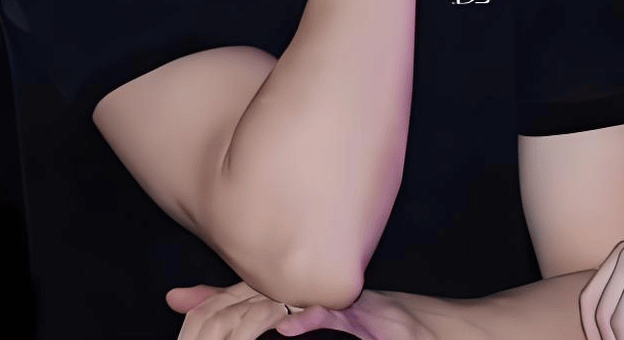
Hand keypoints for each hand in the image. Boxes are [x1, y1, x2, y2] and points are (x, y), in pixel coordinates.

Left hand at [168, 282, 436, 339]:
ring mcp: (347, 305)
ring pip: (296, 298)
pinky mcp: (372, 319)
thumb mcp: (344, 327)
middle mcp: (326, 294)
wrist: (445, 332)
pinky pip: (337, 315)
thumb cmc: (396, 333)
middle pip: (266, 290)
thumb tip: (277, 325)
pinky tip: (289, 326)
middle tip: (179, 302)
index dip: (219, 295)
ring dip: (260, 307)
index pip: (260, 290)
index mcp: (314, 297)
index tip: (177, 298)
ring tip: (229, 318)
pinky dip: (311, 319)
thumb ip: (308, 319)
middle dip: (221, 299)